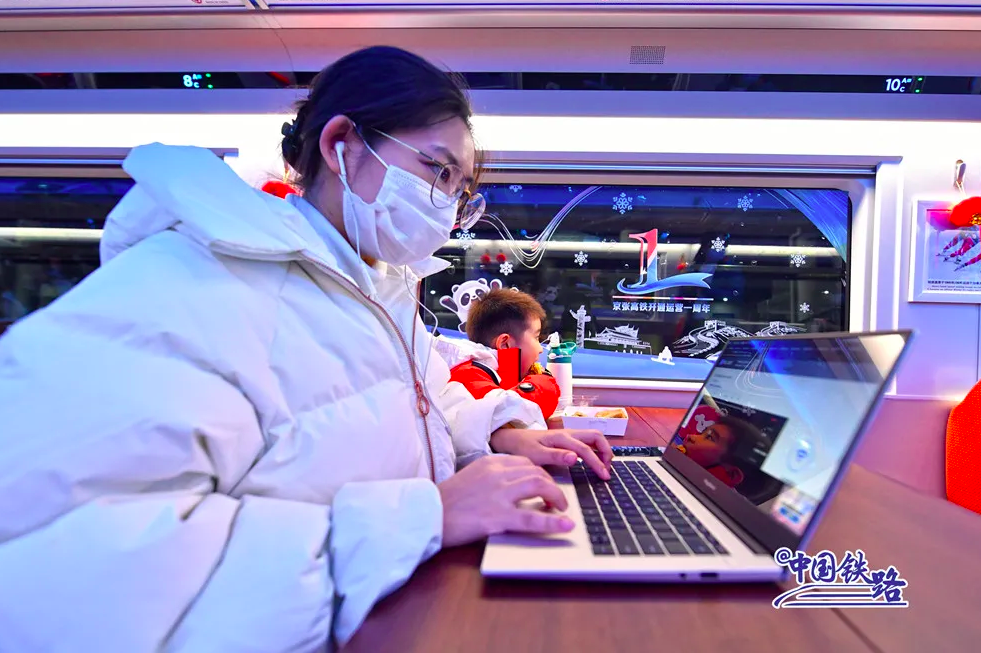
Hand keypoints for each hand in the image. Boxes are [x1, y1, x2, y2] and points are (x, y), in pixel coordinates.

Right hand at [438, 455, 574, 547]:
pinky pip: (533, 518)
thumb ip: (491, 477)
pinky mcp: (498, 517)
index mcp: (490, 462)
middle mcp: (498, 474)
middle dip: (552, 486)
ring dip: (557, 498)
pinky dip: (553, 522)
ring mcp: (499, 494)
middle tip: (557, 499)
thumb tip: (511, 488)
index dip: (540, 474)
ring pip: (540, 487)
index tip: (545, 484)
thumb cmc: (445, 500)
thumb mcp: (470, 477)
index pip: (525, 462)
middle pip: (536, 473)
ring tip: (562, 509)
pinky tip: (565, 526)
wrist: (427, 514)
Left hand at [489, 428, 612, 479]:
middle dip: (606, 451)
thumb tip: (575, 458)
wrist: (510, 439)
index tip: (605, 477)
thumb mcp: (535, 455)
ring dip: (601, 450)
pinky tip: (592, 462)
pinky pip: (586, 441)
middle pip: (596, 436)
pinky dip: (594, 450)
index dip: (597, 463)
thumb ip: (555, 456)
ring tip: (603, 467)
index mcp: (562, 438)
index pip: (586, 449)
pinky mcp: (566, 439)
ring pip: (592, 438)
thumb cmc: (522, 447)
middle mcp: (568, 433)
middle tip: (607, 470)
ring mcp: (568, 435)